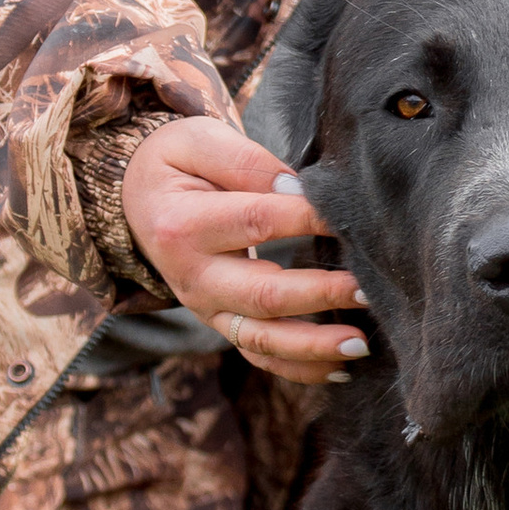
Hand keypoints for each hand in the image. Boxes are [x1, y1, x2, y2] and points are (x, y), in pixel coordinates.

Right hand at [120, 114, 365, 384]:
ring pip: (261, 339)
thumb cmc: (177, 164)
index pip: (256, 221)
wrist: (139, 200)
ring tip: (361, 344)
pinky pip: (260, 357)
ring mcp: (206, 309)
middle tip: (369, 289)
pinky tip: (341, 368)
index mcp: (182, 225)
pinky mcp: (222, 324)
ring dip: (313, 346)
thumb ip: (245, 161)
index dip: (308, 219)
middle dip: (320, 295)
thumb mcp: (197, 141)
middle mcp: (192, 277)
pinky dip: (300, 369)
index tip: (352, 217)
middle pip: (262, 295)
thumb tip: (297, 188)